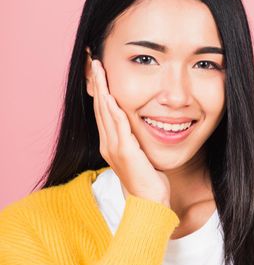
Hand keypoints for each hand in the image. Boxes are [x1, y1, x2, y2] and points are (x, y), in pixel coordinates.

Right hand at [91, 59, 170, 207]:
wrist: (149, 203)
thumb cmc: (148, 179)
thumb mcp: (140, 154)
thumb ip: (136, 139)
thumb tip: (140, 125)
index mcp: (110, 143)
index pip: (103, 110)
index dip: (100, 89)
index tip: (98, 70)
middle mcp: (108, 144)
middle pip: (99, 106)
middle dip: (96, 83)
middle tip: (94, 61)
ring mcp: (114, 148)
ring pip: (105, 112)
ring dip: (102, 89)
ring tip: (98, 69)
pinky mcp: (125, 152)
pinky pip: (118, 126)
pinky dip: (114, 110)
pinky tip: (111, 96)